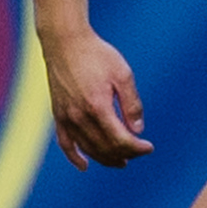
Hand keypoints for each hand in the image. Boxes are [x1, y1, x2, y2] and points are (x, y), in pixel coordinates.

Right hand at [41, 29, 152, 168]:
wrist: (64, 41)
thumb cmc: (97, 54)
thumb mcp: (123, 74)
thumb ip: (132, 104)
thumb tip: (138, 130)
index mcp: (98, 107)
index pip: (120, 140)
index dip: (137, 148)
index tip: (148, 147)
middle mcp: (79, 116)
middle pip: (105, 148)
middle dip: (124, 154)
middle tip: (138, 153)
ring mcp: (66, 117)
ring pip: (87, 149)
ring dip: (105, 159)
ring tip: (121, 161)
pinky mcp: (57, 114)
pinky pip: (65, 143)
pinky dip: (75, 157)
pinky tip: (85, 165)